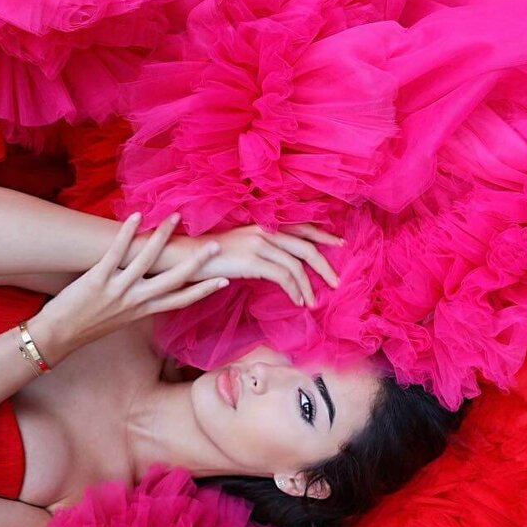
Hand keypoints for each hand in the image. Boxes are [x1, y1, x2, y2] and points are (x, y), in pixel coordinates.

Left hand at [29, 213, 225, 362]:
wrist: (57, 336)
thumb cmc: (88, 325)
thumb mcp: (121, 319)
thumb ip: (138, 304)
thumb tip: (151, 288)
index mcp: (142, 311)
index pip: (180, 300)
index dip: (204, 291)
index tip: (225, 280)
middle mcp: (135, 301)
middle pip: (173, 280)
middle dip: (196, 263)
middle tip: (216, 246)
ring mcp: (117, 290)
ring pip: (146, 260)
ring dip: (163, 237)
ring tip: (176, 218)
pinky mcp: (97, 279)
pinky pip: (116, 253)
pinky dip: (126, 233)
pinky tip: (137, 217)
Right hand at [175, 224, 343, 306]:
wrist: (187, 255)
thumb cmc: (213, 255)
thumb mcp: (242, 246)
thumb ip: (263, 250)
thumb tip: (282, 265)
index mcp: (265, 225)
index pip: (302, 227)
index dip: (322, 236)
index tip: (339, 245)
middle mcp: (265, 230)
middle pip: (305, 247)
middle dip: (324, 265)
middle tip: (336, 282)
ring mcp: (259, 244)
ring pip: (296, 265)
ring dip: (308, 286)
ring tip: (313, 301)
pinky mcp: (252, 260)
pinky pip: (282, 276)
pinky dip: (294, 290)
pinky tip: (297, 301)